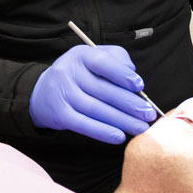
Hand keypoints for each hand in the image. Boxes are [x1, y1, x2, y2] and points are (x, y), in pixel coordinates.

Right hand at [30, 44, 156, 143]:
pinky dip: (103, 132)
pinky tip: (119, 136)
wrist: (43, 93)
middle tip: (148, 114)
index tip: (140, 86)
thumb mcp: (93, 58)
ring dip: (122, 121)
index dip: (122, 74)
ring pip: (97, 109)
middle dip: (130, 104)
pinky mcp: (60, 115)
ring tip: (141, 127)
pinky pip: (84, 125)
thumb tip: (133, 75)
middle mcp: (69, 72)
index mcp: (81, 55)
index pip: (102, 62)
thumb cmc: (79, 74)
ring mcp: (63, 94)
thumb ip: (116, 60)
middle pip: (103, 90)